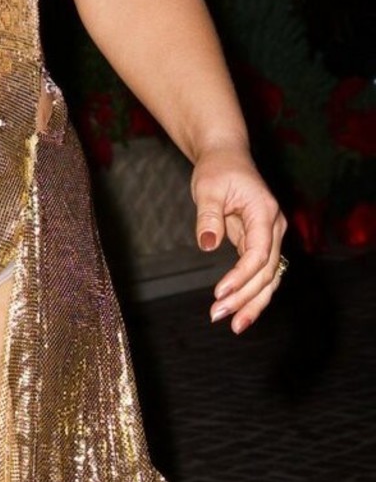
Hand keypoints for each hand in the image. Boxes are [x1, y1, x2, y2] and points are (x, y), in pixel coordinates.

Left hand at [190, 145, 287, 334]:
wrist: (226, 155)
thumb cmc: (217, 168)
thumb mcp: (208, 187)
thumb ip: (208, 215)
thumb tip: (208, 243)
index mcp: (264, 212)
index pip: (259, 252)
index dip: (241, 276)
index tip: (220, 292)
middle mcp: (274, 228)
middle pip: (267, 271)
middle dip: (246, 297)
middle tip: (219, 315)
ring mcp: (270, 236)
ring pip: (269, 277)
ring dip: (253, 302)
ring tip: (234, 325)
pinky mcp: (260, 243)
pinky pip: (260, 273)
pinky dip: (251, 293)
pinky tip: (240, 312)